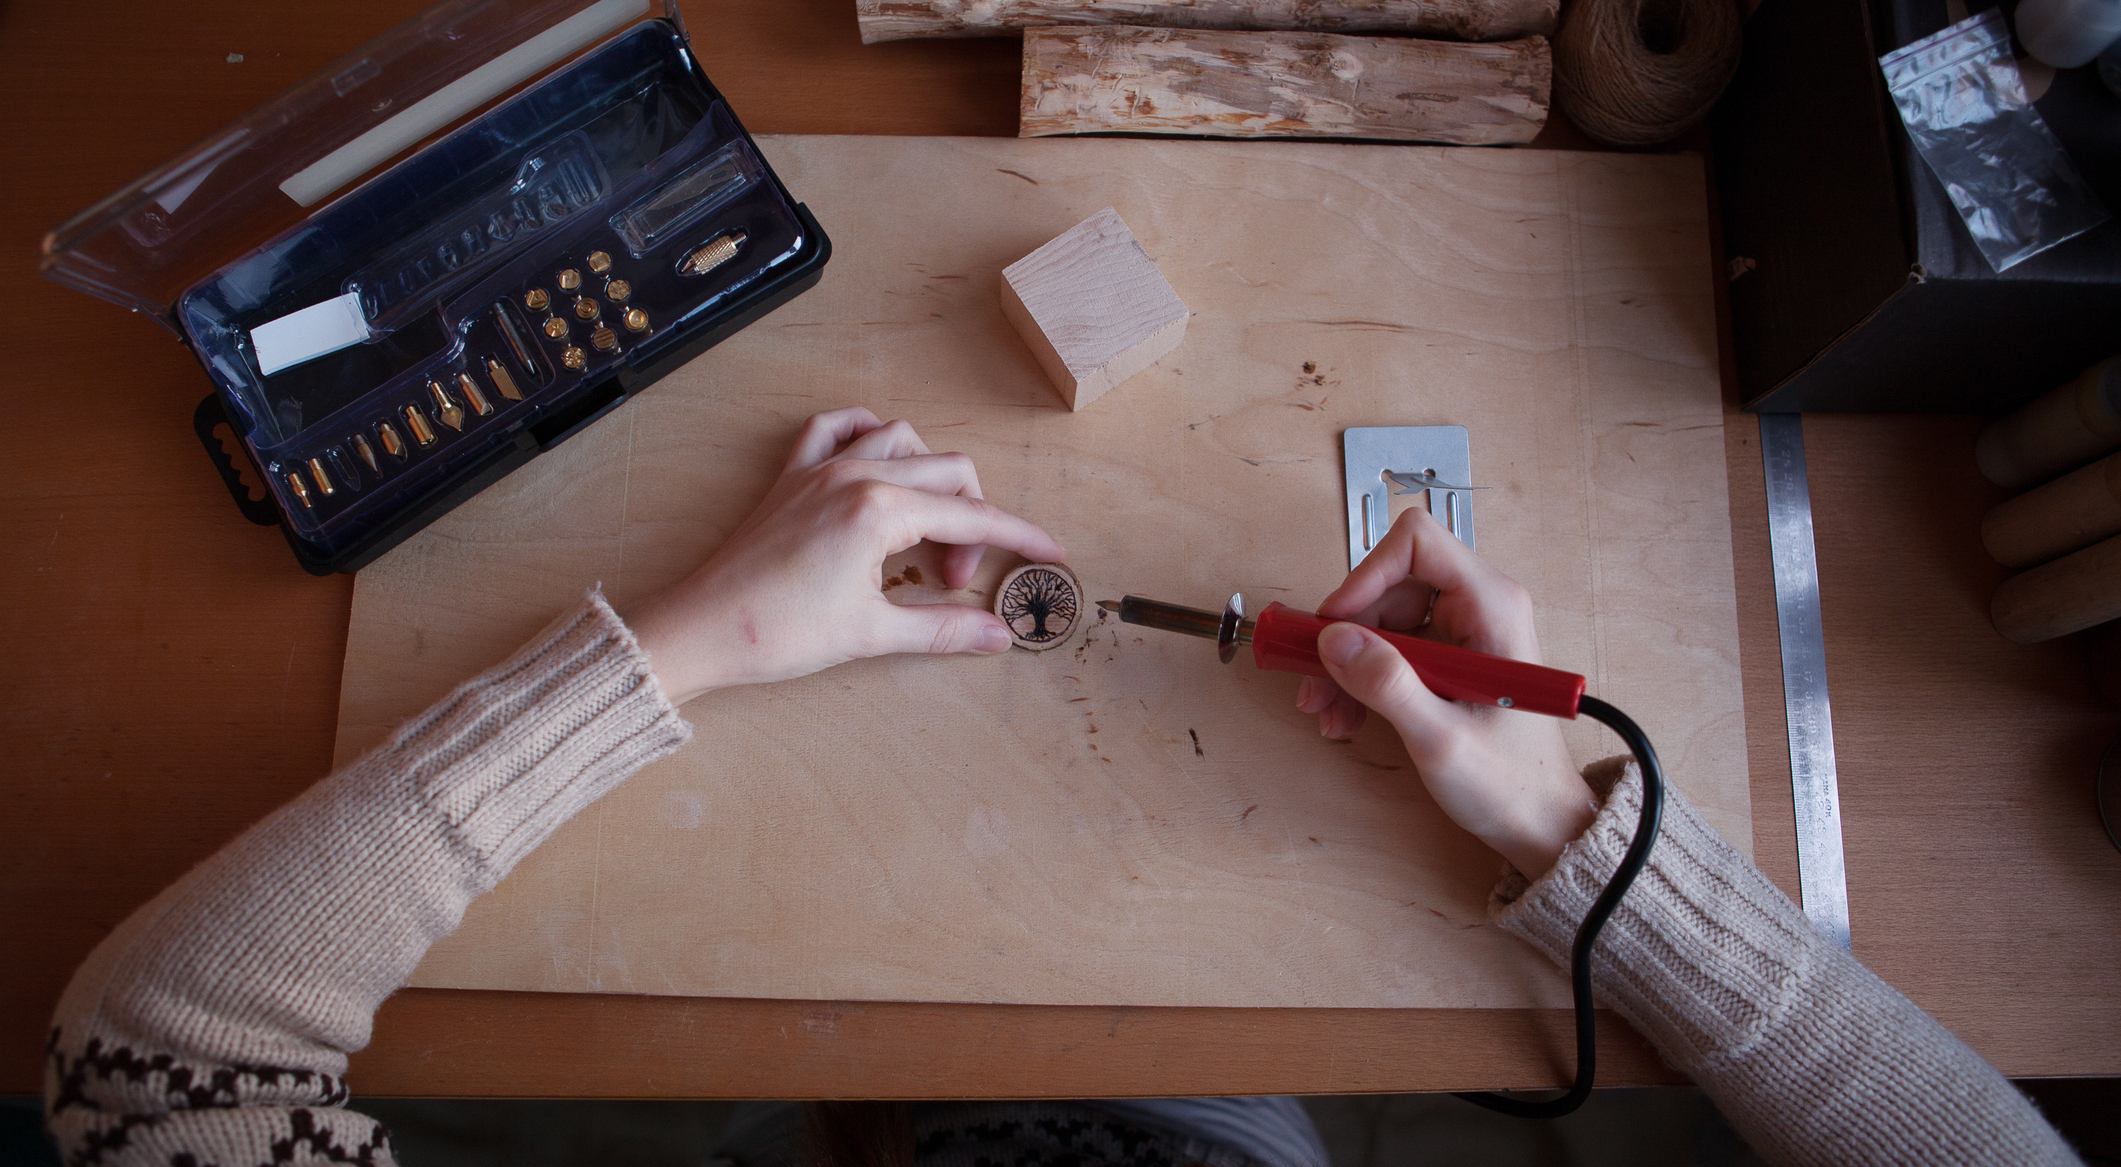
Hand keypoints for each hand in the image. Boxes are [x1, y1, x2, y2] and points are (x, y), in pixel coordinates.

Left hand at [624, 408, 1064, 703]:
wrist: (702, 629)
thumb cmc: (777, 633)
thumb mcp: (871, 634)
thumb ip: (943, 628)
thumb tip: (998, 636)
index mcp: (880, 511)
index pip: (972, 516)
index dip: (1017, 537)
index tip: (1049, 553)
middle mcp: (855, 476)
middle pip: (948, 472)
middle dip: (971, 522)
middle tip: (956, 578)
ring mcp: (820, 470)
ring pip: (902, 440)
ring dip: (930, 476)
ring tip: (925, 530)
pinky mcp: (791, 476)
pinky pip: (836, 428)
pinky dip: (867, 434)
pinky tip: (878, 462)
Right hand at [1295, 508, 1594, 877]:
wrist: (1539, 822)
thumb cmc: (1512, 782)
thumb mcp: (1441, 739)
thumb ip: (1388, 685)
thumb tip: (1334, 641)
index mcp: (1492, 606)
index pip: (1417, 544)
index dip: (1366, 574)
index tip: (1333, 624)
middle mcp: (1478, 606)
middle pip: (1388, 583)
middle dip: (1346, 631)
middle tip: (1316, 680)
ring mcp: (1461, 631)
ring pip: (1380, 618)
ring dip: (1346, 662)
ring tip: (1328, 712)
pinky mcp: (1447, 657)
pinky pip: (1389, 648)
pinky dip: (1360, 677)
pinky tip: (1346, 716)